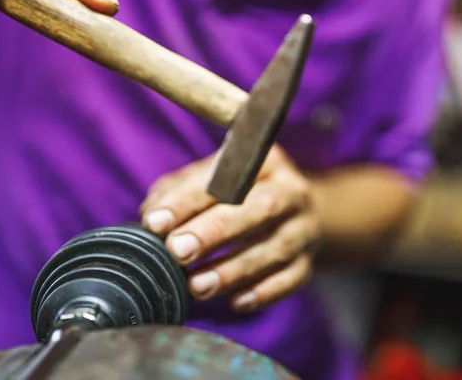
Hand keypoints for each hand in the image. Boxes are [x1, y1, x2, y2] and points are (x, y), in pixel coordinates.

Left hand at [139, 146, 321, 312]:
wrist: (293, 213)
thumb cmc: (239, 194)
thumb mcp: (211, 180)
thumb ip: (179, 191)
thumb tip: (151, 216)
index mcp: (265, 160)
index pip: (225, 177)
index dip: (188, 200)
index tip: (155, 222)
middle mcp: (292, 190)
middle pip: (260, 208)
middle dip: (215, 231)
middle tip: (178, 251)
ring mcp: (305, 227)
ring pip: (275, 248)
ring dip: (234, 270)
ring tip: (197, 286)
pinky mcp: (310, 261)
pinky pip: (291, 279)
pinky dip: (263, 292)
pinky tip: (235, 302)